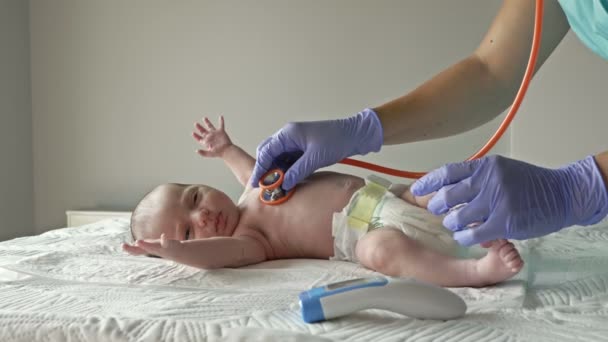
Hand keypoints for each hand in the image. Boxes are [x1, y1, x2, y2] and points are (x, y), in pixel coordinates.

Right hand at [122, 234, 185, 261]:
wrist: (181, 253)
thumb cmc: (165, 248)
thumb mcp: (153, 247)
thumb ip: (143, 247)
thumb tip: (133, 244)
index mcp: (149, 249)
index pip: (137, 251)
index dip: (129, 249)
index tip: (122, 246)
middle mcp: (153, 250)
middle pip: (142, 250)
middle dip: (133, 249)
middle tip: (122, 246)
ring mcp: (161, 249)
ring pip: (153, 248)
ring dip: (146, 246)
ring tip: (138, 242)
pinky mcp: (170, 245)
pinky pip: (167, 243)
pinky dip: (165, 240)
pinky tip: (163, 236)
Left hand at [192, 116, 232, 157]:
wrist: (227, 150)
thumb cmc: (219, 153)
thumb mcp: (210, 153)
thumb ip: (203, 153)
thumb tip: (196, 151)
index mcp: (207, 142)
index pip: (200, 138)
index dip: (196, 136)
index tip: (193, 133)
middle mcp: (210, 137)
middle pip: (203, 131)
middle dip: (199, 127)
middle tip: (196, 124)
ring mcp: (215, 134)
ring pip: (210, 126)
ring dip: (207, 122)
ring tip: (204, 118)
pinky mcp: (221, 132)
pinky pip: (221, 125)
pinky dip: (221, 121)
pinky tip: (221, 116)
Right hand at [251, 108, 383, 189]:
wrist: (355, 134)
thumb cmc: (337, 140)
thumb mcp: (315, 158)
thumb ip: (297, 171)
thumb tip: (283, 184)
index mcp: (288, 134)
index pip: (266, 151)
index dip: (260, 168)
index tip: (255, 183)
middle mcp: (289, 136)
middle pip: (269, 153)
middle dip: (265, 170)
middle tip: (264, 187)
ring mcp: (296, 142)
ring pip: (278, 158)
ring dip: (276, 171)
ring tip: (276, 187)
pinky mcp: (303, 149)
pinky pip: (289, 160)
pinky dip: (286, 171)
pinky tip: (287, 182)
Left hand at [410, 155, 607, 245]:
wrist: (562, 194)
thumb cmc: (529, 184)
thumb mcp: (500, 170)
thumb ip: (476, 177)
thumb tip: (447, 187)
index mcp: (485, 167)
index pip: (447, 172)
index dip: (427, 183)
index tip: (415, 190)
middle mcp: (488, 181)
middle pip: (446, 196)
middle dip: (436, 207)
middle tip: (438, 212)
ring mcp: (496, 202)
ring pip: (456, 218)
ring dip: (451, 224)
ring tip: (455, 226)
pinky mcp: (505, 222)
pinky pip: (473, 234)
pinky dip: (465, 237)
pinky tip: (467, 237)